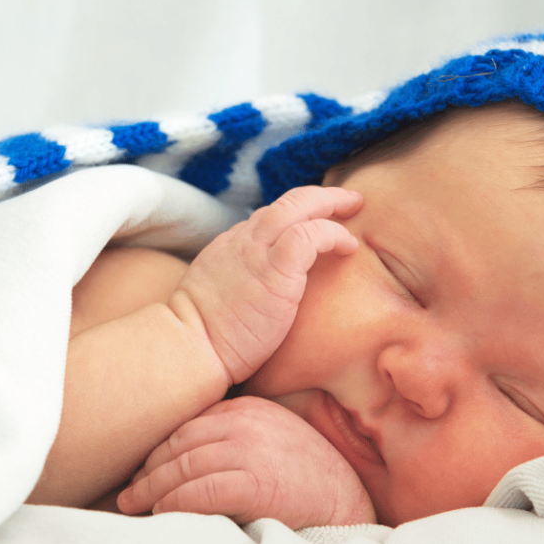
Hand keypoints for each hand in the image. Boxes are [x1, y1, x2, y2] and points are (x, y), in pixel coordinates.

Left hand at [117, 396, 376, 528]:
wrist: (346, 505)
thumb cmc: (304, 480)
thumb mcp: (269, 441)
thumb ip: (235, 437)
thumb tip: (187, 456)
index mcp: (248, 408)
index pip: (189, 425)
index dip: (159, 449)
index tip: (142, 469)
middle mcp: (247, 422)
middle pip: (180, 443)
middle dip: (149, 469)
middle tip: (128, 491)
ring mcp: (251, 450)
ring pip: (184, 467)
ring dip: (153, 488)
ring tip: (133, 505)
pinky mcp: (256, 482)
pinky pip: (200, 492)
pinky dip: (174, 502)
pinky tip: (161, 512)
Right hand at [168, 186, 361, 384]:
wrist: (190, 346)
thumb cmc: (201, 337)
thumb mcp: (214, 297)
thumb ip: (236, 284)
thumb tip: (253, 293)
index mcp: (230, 247)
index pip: (267, 218)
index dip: (295, 217)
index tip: (314, 223)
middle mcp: (243, 240)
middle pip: (286, 201)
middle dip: (320, 196)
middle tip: (347, 201)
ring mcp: (258, 251)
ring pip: (298, 205)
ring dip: (331, 202)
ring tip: (354, 209)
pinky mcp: (275, 269)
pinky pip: (311, 234)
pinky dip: (333, 233)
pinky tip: (348, 246)